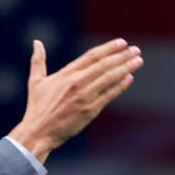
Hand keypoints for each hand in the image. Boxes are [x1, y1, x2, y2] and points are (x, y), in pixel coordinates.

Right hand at [7, 38, 142, 162]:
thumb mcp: (36, 81)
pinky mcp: (90, 110)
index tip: (122, 42)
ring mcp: (84, 96)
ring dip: (126, 67)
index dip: (109, 48)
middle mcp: (77, 82)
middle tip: (136, 50)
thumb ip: (38, 60)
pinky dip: (120, 86)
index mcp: (66, 73)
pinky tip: (129, 78)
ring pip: (109, 78)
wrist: (38, 132)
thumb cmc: (37, 107)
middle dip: (122, 56)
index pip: (92, 56)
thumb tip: (36, 42)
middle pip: (104, 64)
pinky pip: (108, 95)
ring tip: (138, 60)